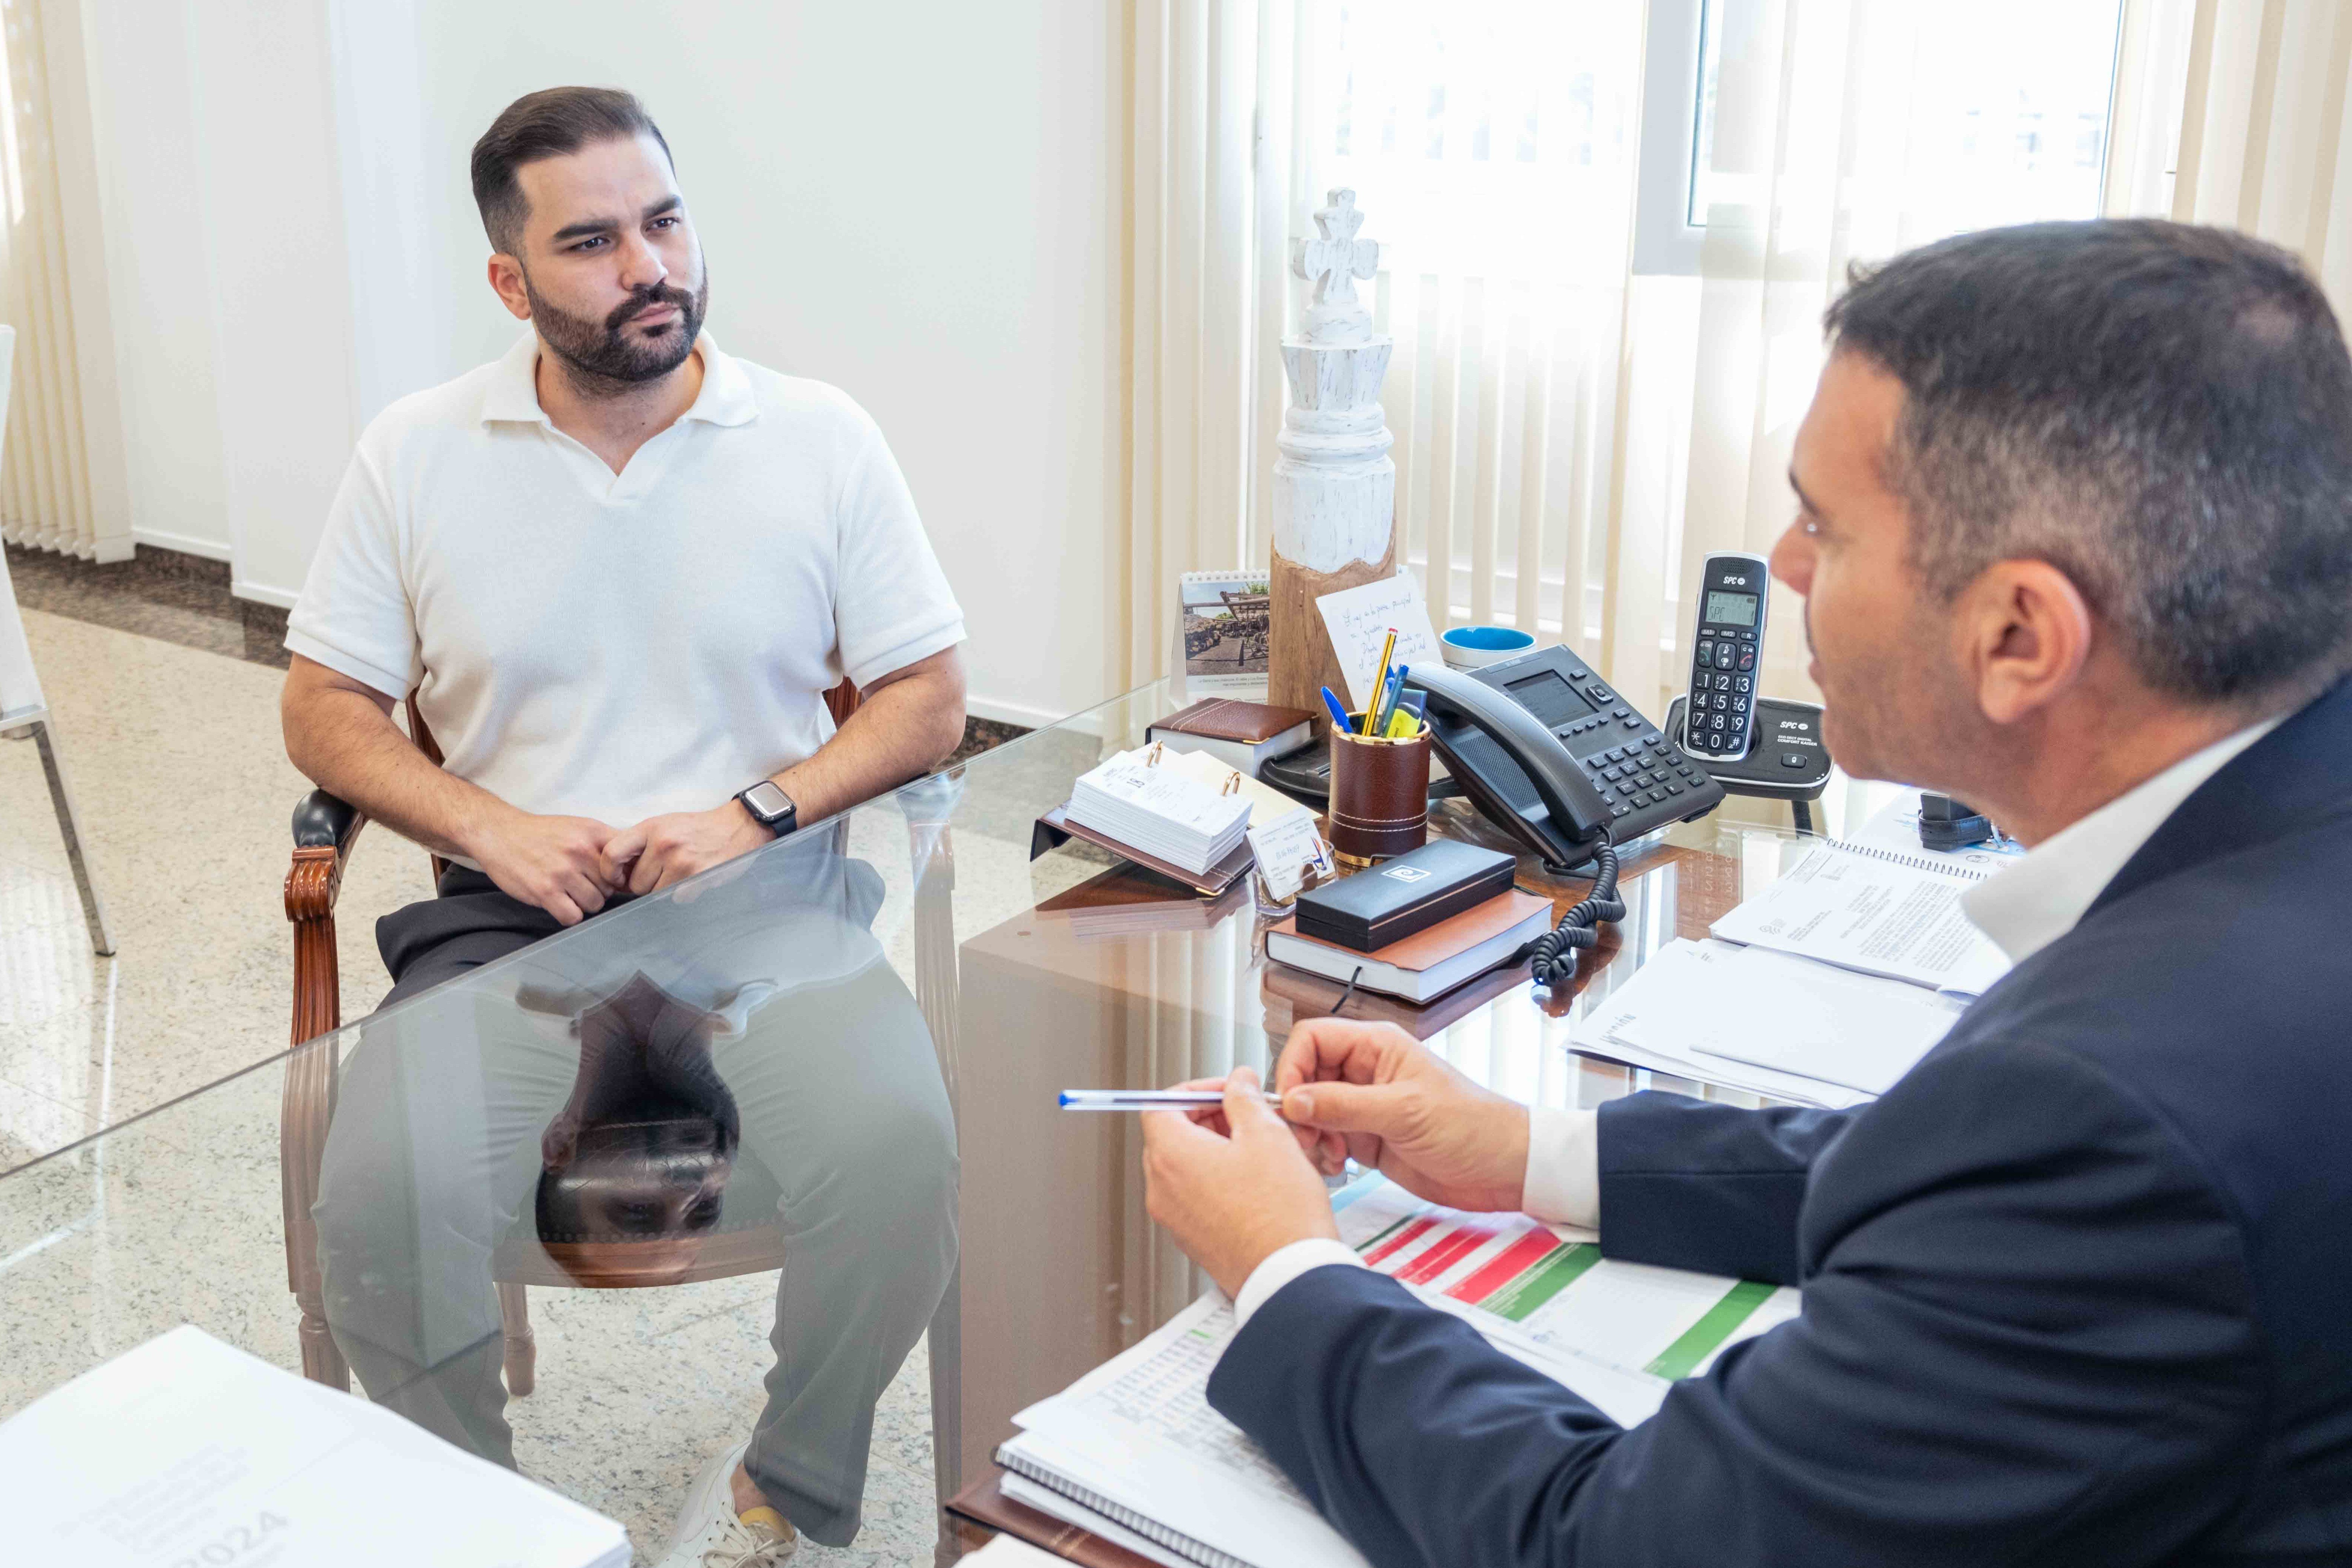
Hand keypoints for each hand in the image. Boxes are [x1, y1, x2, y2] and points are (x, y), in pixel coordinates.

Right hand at [467, 807, 621, 925]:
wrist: (499, 833)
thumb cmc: (541, 834)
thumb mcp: (578, 827)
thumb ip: (604, 844)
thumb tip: (633, 868)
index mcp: (593, 833)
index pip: (627, 860)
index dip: (622, 875)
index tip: (614, 879)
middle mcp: (581, 851)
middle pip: (611, 887)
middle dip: (599, 890)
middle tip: (580, 884)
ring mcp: (563, 872)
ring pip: (595, 904)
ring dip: (584, 903)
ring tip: (568, 892)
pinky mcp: (545, 891)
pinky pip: (573, 916)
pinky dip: (568, 914)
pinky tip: (558, 902)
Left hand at [601, 802, 771, 895]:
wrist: (739, 826)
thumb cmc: (699, 828)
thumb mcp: (665, 824)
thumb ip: (641, 844)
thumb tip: (618, 873)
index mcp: (651, 828)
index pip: (611, 854)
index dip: (610, 872)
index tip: (619, 878)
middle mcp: (663, 843)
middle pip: (635, 883)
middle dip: (646, 883)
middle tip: (664, 872)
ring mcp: (681, 861)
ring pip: (654, 894)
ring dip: (664, 890)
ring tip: (680, 874)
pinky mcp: (697, 877)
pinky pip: (676, 899)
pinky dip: (684, 894)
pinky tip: (694, 880)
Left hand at [1141, 1068, 1339, 1298]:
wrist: (1290, 1276)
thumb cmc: (1280, 1214)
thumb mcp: (1267, 1135)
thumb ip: (1245, 1099)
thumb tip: (1238, 1083)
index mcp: (1171, 1157)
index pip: (1160, 1104)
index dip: (1197, 1090)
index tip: (1227, 1091)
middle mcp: (1162, 1190)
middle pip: (1171, 1135)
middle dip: (1209, 1118)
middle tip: (1247, 1118)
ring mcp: (1175, 1219)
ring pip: (1185, 1167)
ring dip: (1216, 1149)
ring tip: (1258, 1151)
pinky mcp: (1192, 1239)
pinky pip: (1195, 1197)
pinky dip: (1218, 1180)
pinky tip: (1256, 1182)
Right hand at [1274, 1018, 1530, 1211]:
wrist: (1502, 1168)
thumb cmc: (1470, 1127)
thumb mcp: (1403, 1112)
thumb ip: (1344, 1105)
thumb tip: (1292, 1101)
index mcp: (1376, 1047)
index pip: (1312, 1039)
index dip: (1293, 1067)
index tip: (1291, 1103)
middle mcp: (1365, 1072)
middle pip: (1305, 1075)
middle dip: (1298, 1107)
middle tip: (1306, 1137)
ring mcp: (1364, 1106)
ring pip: (1311, 1109)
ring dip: (1309, 1133)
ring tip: (1329, 1155)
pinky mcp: (1366, 1138)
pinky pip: (1326, 1137)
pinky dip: (1322, 1151)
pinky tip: (1338, 1166)